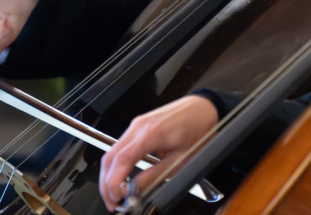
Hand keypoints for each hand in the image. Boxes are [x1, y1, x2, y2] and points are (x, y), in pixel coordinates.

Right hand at [99, 95, 218, 211]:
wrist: (204, 107)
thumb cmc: (198, 129)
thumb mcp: (180, 159)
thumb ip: (155, 175)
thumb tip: (136, 190)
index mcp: (151, 133)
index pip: (122, 160)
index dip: (113, 183)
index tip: (116, 199)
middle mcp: (139, 126)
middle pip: (110, 157)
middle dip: (106, 183)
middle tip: (113, 202)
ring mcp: (136, 124)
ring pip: (112, 152)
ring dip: (109, 175)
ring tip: (116, 194)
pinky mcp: (138, 126)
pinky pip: (120, 146)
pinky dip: (116, 165)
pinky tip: (121, 178)